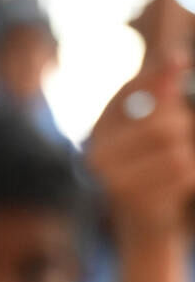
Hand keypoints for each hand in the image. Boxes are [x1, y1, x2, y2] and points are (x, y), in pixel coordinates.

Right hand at [87, 53, 194, 243]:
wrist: (140, 223)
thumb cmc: (149, 164)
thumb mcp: (150, 125)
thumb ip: (161, 93)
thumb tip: (176, 59)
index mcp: (97, 130)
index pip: (130, 90)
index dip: (159, 75)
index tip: (182, 63)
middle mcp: (96, 155)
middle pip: (165, 125)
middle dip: (185, 128)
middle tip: (184, 137)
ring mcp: (113, 182)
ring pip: (178, 151)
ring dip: (190, 155)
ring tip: (181, 163)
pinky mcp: (134, 203)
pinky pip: (183, 175)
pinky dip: (191, 175)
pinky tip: (179, 183)